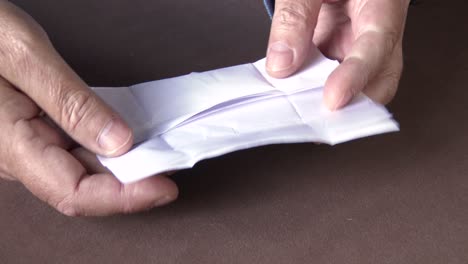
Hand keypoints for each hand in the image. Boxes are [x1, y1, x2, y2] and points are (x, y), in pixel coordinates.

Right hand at [0, 1, 177, 215]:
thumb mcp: (25, 57)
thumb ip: (69, 102)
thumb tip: (116, 141)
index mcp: (11, 142)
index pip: (74, 191)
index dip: (124, 196)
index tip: (164, 186)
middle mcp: (18, 153)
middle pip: (83, 186)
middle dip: (131, 183)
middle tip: (171, 165)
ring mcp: (26, 144)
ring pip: (81, 170)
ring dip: (122, 168)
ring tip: (159, 154)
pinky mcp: (34, 132)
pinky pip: (75, 151)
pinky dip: (107, 149)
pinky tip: (129, 140)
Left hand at [265, 0, 408, 109]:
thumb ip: (295, 16)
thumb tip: (282, 63)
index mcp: (382, 5)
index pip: (377, 45)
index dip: (356, 77)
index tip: (333, 99)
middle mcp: (377, 31)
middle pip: (378, 79)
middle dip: (349, 105)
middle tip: (313, 119)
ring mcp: (360, 44)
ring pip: (356, 85)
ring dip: (325, 100)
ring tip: (296, 109)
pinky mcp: (342, 52)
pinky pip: (331, 78)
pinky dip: (312, 90)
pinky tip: (293, 94)